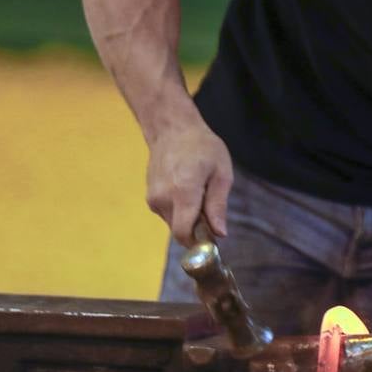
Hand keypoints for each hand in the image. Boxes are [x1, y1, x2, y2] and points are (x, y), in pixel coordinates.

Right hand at [145, 120, 233, 246]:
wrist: (172, 129)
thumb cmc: (202, 147)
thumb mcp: (221, 173)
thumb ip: (218, 205)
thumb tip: (220, 234)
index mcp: (183, 192)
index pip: (183, 233)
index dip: (198, 242)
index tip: (213, 238)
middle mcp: (163, 198)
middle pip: (180, 230)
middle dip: (197, 228)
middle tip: (210, 208)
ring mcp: (153, 198)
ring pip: (174, 223)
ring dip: (188, 217)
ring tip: (198, 192)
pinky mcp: (149, 197)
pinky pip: (167, 214)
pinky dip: (179, 209)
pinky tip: (186, 189)